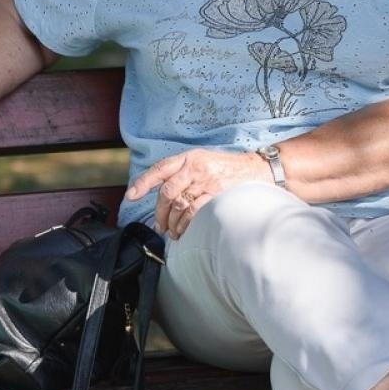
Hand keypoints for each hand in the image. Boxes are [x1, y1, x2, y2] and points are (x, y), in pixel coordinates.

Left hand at [126, 148, 272, 239]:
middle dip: (159, 212)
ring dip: (171, 222)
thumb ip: (183, 172)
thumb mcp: (203, 161)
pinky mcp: (216, 195)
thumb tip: (162, 192)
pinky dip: (185, 225)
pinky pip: (193, 214)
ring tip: (172, 231)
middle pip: (167, 192)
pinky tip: (184, 231)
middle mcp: (195, 168)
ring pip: (178, 205)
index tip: (131, 195)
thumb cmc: (227, 168)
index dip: (143, 182)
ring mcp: (206, 182)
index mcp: (189, 158)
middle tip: (159, 225)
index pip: (160, 169)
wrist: (257, 170)